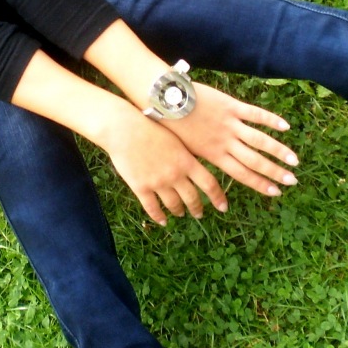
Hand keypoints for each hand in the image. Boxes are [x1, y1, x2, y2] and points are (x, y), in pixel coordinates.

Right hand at [100, 106, 228, 225]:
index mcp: (186, 161)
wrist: (124, 129)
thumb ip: (186, 155)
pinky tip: (163, 221)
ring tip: (180, 213)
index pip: (210, 184)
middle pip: (192, 198)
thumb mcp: (175, 139)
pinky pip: (152, 208)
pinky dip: (159, 216)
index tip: (223, 207)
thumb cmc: (150, 127)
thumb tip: (196, 167)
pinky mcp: (140, 187)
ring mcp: (158, 182)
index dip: (218, 198)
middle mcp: (175, 175)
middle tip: (199, 214)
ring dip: (179, 211)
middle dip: (197, 208)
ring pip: (174, 205)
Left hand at [165, 82, 298, 198]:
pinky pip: (255, 114)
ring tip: (294, 160)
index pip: (242, 174)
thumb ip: (205, 159)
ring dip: (279, 151)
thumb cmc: (174, 126)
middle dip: (275, 172)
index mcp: (215, 155)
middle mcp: (225, 142)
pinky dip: (271, 120)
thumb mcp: (188, 150)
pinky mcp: (231, 106)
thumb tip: (212, 174)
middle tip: (292, 181)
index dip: (260, 184)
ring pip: (260, 140)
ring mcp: (230, 124)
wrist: (167, 101)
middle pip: (255, 161)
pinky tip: (286, 127)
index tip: (276, 192)